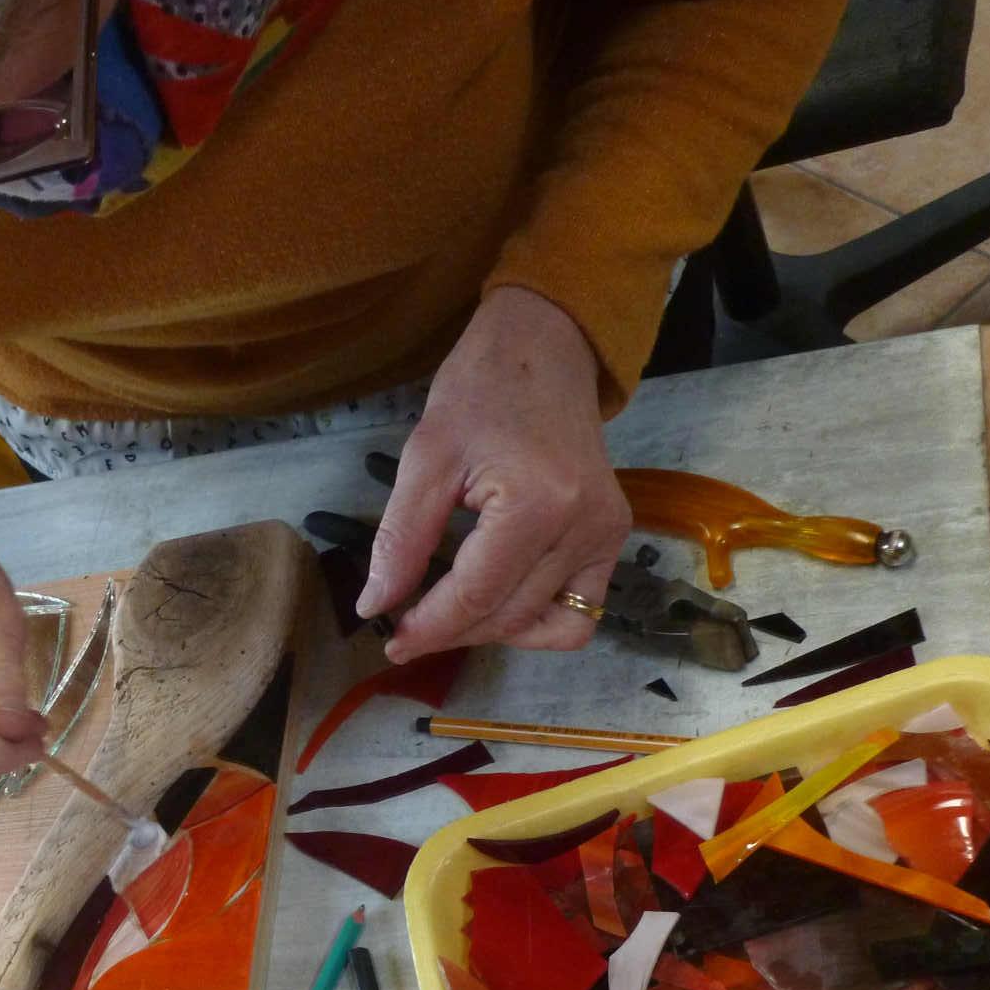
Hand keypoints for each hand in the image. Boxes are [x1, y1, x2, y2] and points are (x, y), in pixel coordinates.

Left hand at [358, 286, 631, 660]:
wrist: (544, 348)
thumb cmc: (481, 390)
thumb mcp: (425, 458)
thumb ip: (401, 539)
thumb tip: (376, 605)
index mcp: (538, 504)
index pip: (477, 595)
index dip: (429, 627)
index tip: (390, 641)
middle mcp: (584, 526)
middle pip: (510, 616)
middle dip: (454, 632)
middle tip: (407, 627)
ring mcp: (607, 534)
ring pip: (548, 624)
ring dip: (493, 632)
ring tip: (451, 614)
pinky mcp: (613, 535)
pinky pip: (581, 609)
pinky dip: (538, 621)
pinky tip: (499, 603)